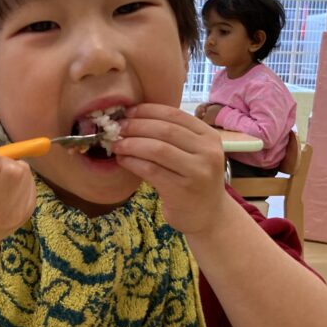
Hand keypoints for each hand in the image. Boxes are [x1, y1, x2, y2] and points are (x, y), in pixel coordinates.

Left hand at [111, 103, 229, 235]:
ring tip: (116, 144)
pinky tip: (122, 160)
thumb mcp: (194, 154)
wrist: (209, 216)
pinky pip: (151, 170)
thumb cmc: (195, 181)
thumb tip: (134, 118)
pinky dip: (133, 162)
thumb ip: (174, 137)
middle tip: (117, 128)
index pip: (175, 115)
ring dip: (131, 144)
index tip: (128, 112)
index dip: (148, 110)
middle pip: (165, 130)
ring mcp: (197, 172)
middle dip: (136, 126)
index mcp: (210, 137)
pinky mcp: (181, 190)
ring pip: (157, 149)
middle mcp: (207, 152)